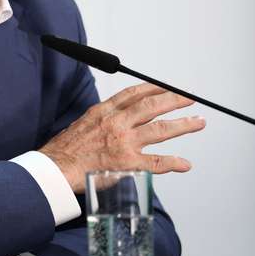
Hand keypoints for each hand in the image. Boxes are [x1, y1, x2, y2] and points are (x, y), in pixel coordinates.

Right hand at [40, 83, 205, 192]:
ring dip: (182, 125)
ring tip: (198, 122)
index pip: (134, 93)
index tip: (168, 86)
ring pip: (160, 130)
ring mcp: (124, 143)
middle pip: (152, 106)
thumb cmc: (65, 150)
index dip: (154, 88)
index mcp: (105, 111)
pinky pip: (155, 163)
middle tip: (191, 98)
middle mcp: (117, 123)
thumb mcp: (83, 122)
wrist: (56, 169)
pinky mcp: (127, 164)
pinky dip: (173, 163)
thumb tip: (116, 117)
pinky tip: (185, 164)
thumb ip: (103, 118)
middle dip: (175, 100)